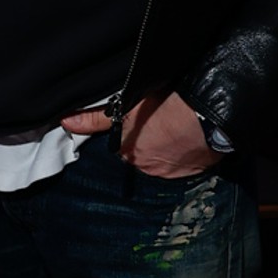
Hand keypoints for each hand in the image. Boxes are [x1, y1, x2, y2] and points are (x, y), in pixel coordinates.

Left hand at [61, 90, 215, 176]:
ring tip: (175, 126)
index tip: (141, 119)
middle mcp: (145, 167)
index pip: (120, 143)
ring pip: (160, 157)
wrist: (210, 115)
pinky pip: (181, 163)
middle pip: (139, 151)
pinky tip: (187, 137)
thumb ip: (96, 118)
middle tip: (159, 118)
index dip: (129, 128)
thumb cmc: (169, 105)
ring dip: (164, 146)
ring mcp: (169, 171)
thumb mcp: (128, 104)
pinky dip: (182, 153)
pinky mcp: (190, 172)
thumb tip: (67, 122)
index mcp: (127, 151)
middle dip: (146, 138)